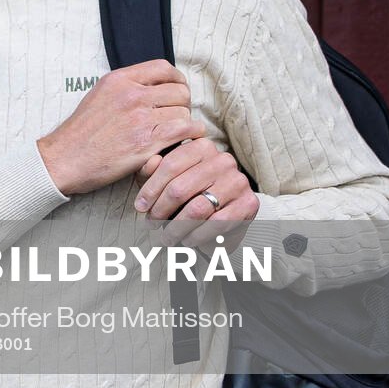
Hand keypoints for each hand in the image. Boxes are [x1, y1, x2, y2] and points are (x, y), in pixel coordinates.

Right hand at [37, 60, 206, 195]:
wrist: (64, 159)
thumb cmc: (80, 133)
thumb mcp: (98, 96)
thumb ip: (125, 87)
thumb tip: (153, 87)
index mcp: (119, 80)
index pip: (163, 68)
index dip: (177, 80)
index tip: (177, 91)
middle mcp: (131, 95)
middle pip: (179, 91)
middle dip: (182, 104)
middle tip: (175, 117)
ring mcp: (140, 119)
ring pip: (183, 112)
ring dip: (184, 123)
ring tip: (175, 133)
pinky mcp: (146, 142)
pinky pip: (184, 130)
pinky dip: (190, 135)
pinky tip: (184, 140)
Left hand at [134, 137, 259, 244]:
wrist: (225, 209)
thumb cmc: (189, 191)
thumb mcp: (167, 177)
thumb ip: (153, 169)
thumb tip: (150, 163)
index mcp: (202, 146)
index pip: (169, 166)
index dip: (150, 189)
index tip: (140, 207)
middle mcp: (223, 160)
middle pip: (180, 189)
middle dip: (160, 211)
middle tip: (151, 225)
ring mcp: (238, 181)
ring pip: (197, 209)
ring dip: (176, 228)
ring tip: (166, 237)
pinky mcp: (249, 203)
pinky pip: (216, 224)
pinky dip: (197, 235)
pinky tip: (187, 240)